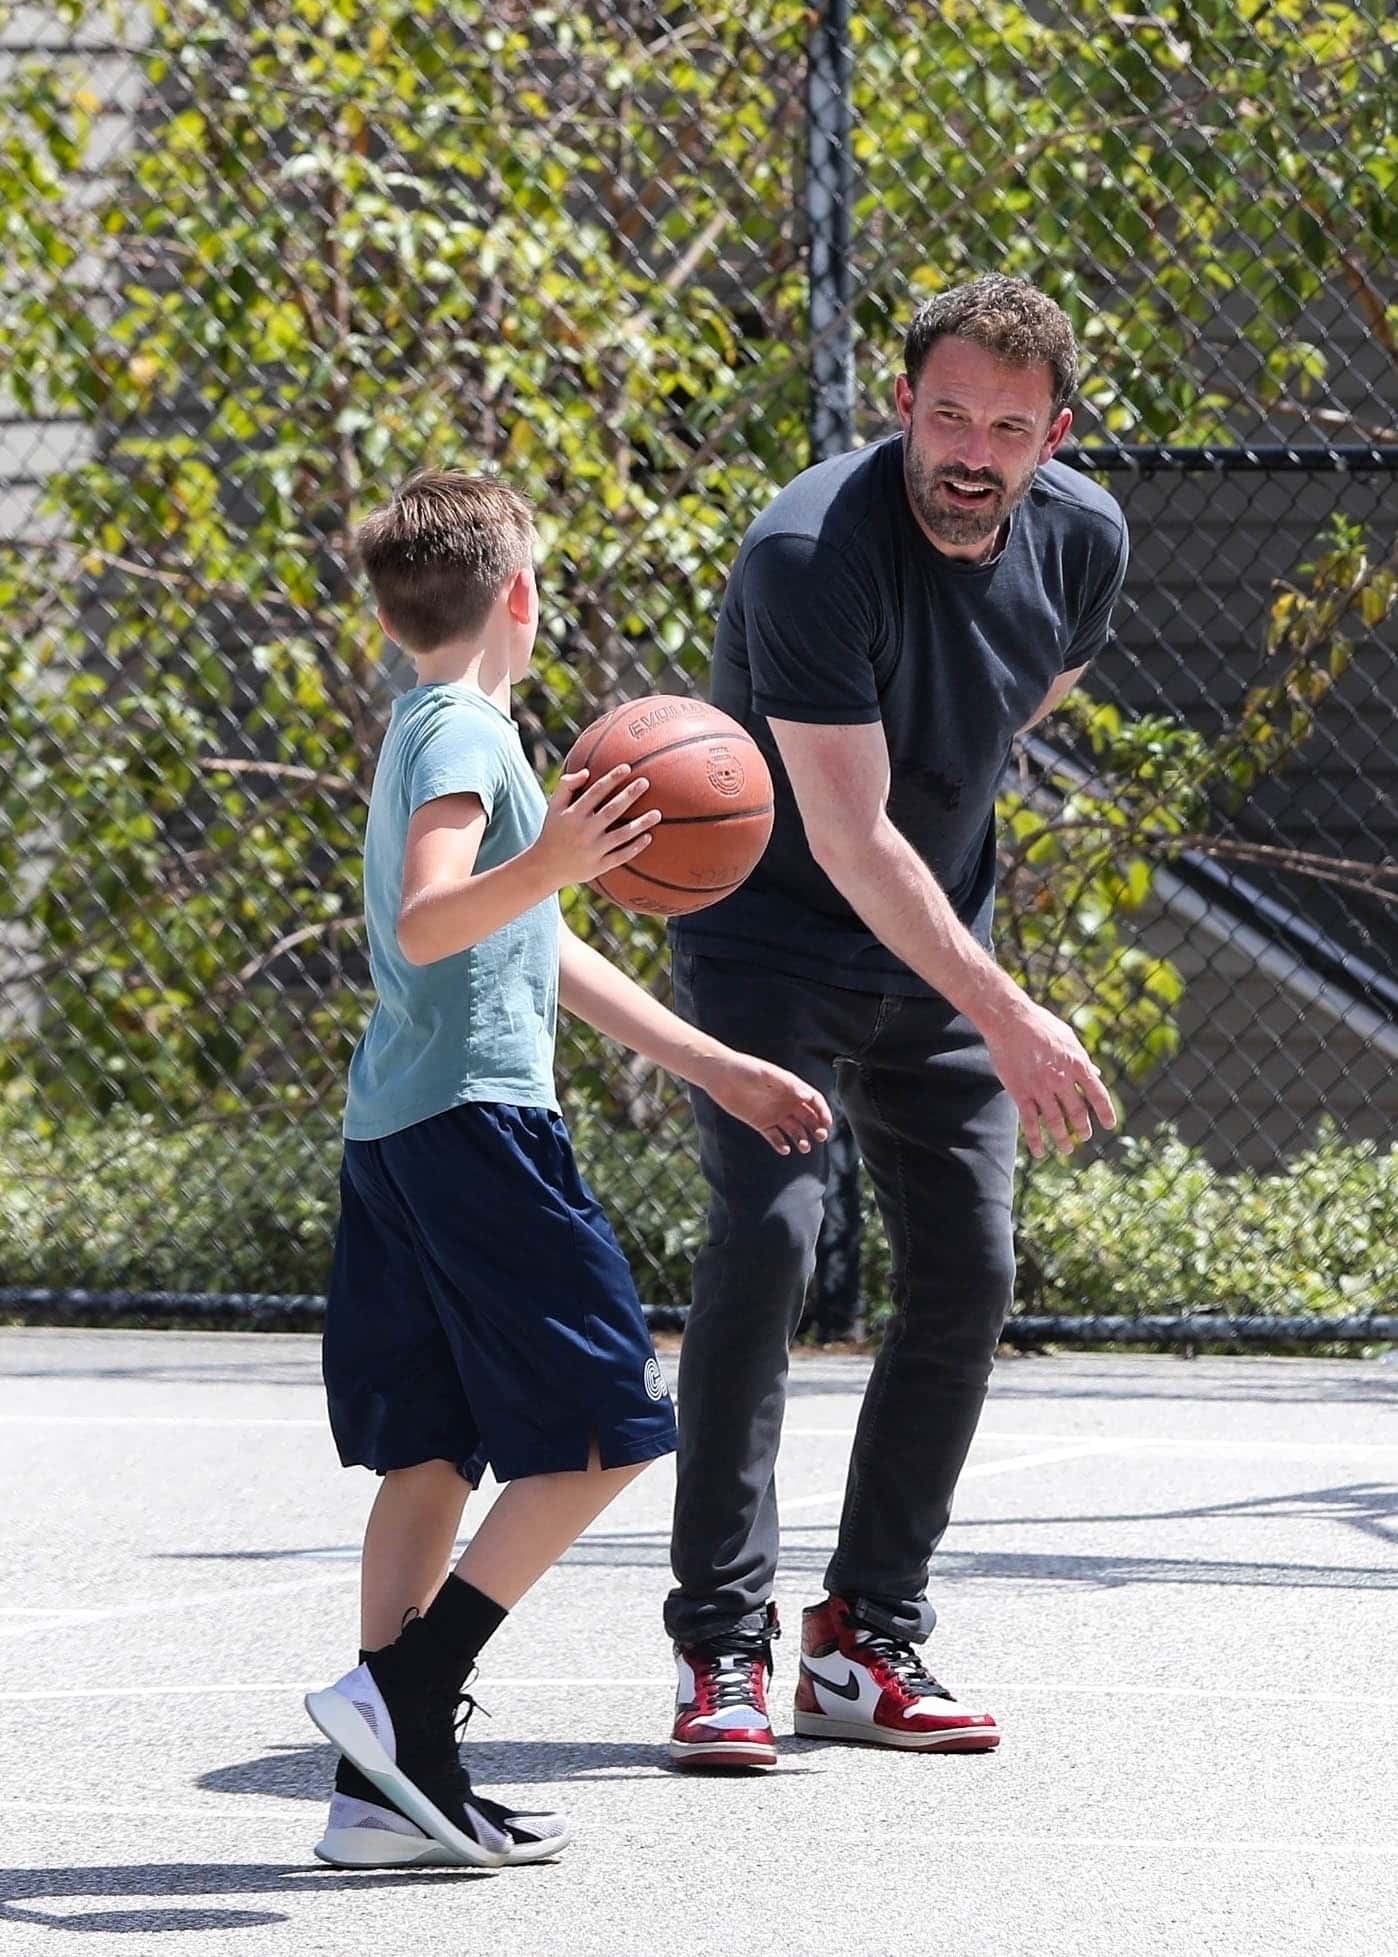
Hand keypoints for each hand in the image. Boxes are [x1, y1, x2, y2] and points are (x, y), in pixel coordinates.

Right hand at [531, 765, 659, 887]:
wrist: (545, 867)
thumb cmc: (553, 831)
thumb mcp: (553, 807)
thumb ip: (566, 786)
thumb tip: (587, 772)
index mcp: (573, 814)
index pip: (595, 792)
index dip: (611, 779)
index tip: (627, 767)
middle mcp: (584, 831)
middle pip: (612, 810)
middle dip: (629, 795)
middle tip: (645, 782)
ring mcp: (593, 850)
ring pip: (621, 835)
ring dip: (641, 824)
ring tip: (657, 814)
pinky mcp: (599, 866)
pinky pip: (620, 856)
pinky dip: (635, 848)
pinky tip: (649, 837)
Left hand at [700, 1052, 832, 1156]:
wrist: (720, 1075)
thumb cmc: (744, 1069)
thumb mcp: (767, 1074)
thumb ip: (788, 1084)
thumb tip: (807, 1096)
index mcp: (791, 1087)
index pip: (814, 1100)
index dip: (823, 1111)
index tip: (827, 1123)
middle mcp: (785, 1101)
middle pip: (808, 1117)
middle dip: (816, 1127)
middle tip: (820, 1137)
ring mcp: (774, 1113)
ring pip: (794, 1130)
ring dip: (801, 1139)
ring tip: (804, 1147)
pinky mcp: (760, 1123)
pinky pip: (774, 1137)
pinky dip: (781, 1144)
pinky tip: (785, 1149)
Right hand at [981, 997, 1117, 1158]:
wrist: (1009, 1019)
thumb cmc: (1039, 1024)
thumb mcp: (1068, 1037)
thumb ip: (1081, 1058)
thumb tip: (1096, 1072)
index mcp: (1077, 1063)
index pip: (1097, 1094)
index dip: (1105, 1112)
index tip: (1109, 1125)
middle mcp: (1062, 1079)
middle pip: (1077, 1112)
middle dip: (1082, 1128)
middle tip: (1084, 1137)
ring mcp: (1041, 1087)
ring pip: (1055, 1121)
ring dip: (1062, 1138)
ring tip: (1066, 1149)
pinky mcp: (1020, 1092)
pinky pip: (1030, 1122)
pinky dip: (1036, 1140)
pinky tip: (1040, 1152)